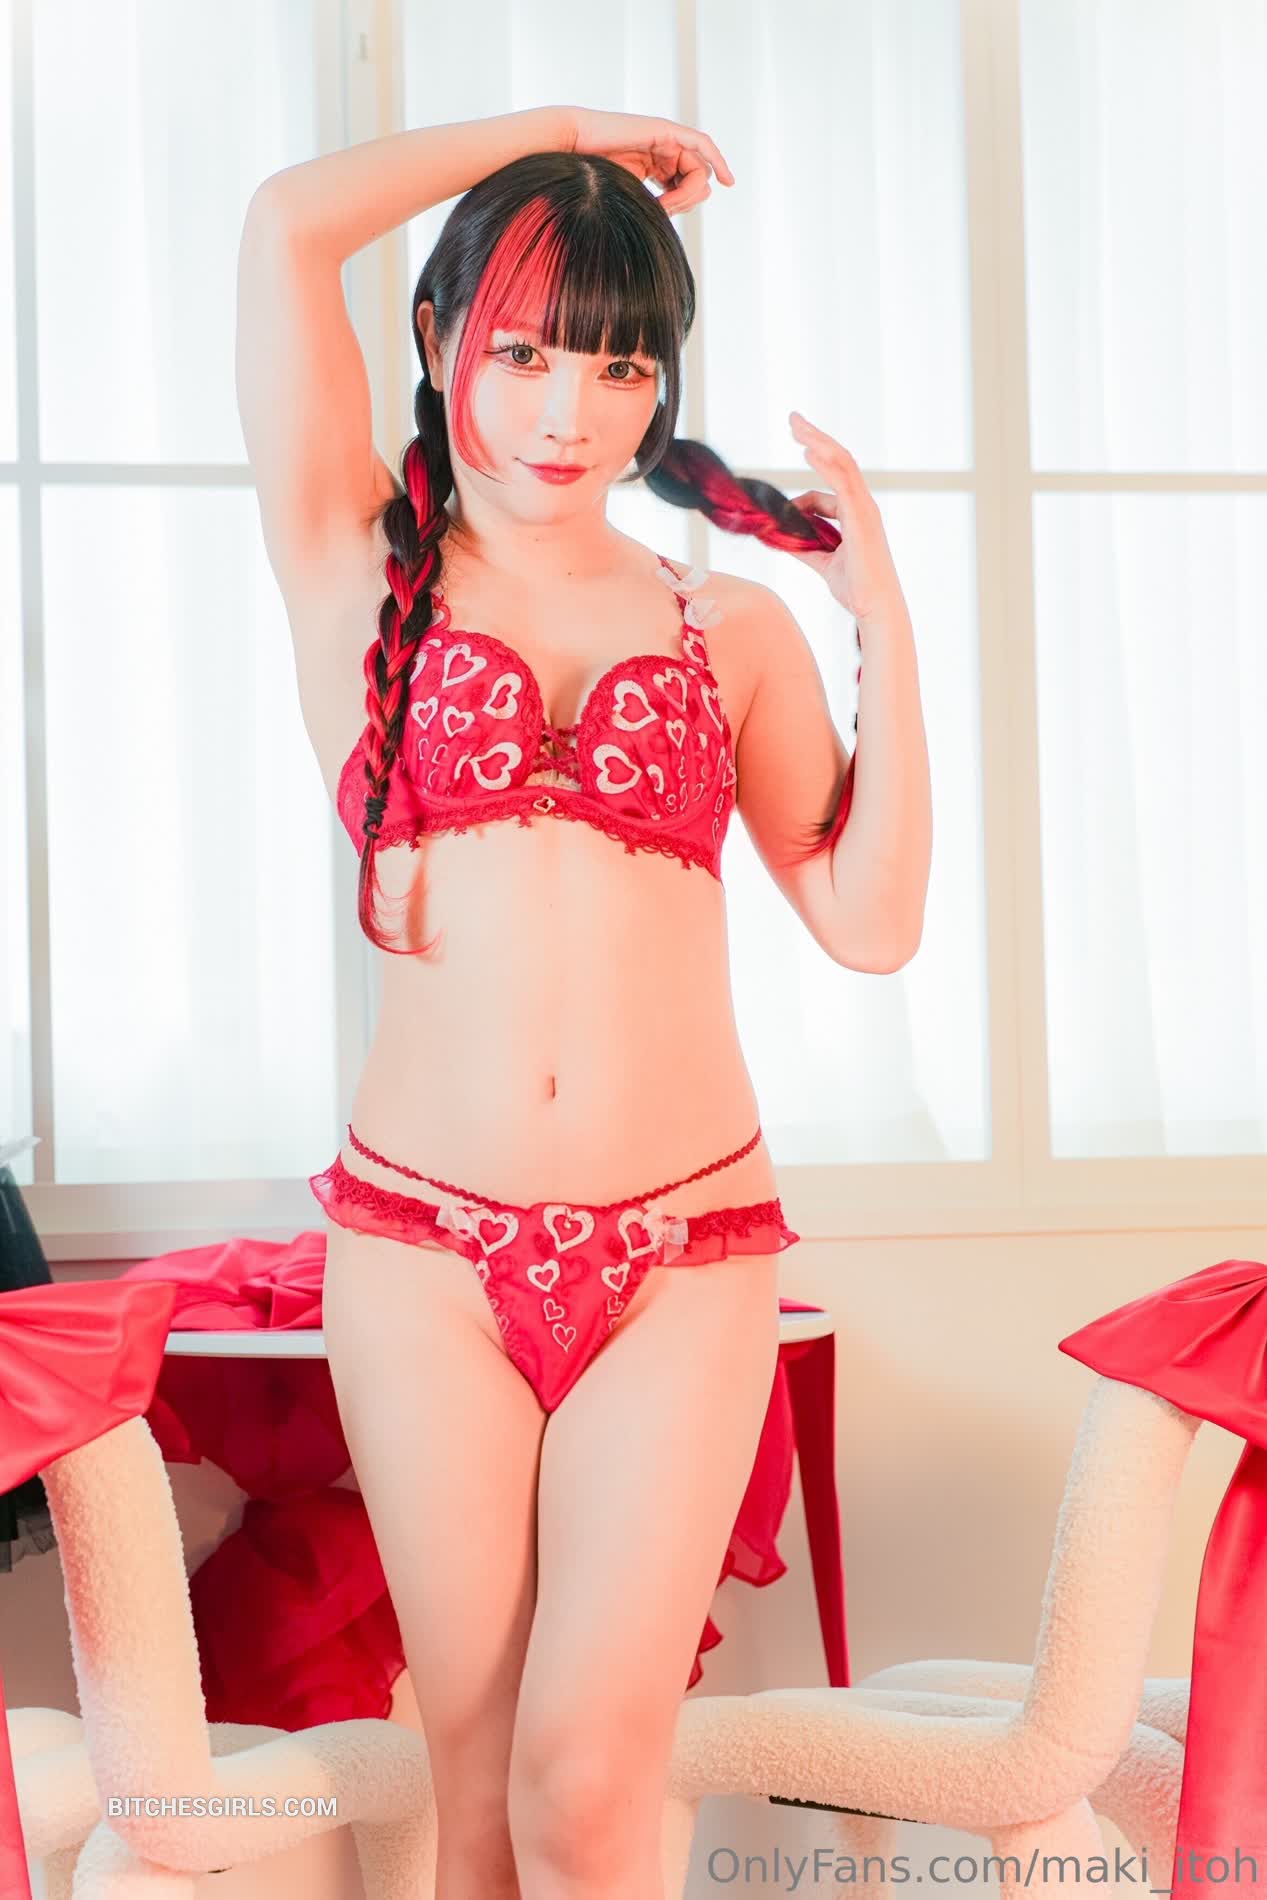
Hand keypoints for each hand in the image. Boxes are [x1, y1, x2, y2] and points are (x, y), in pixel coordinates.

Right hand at [562, 107, 733, 213]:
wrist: (570, 147)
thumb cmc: (590, 176)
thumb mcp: (628, 197)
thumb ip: (651, 207)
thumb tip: (667, 229)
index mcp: (655, 165)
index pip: (686, 187)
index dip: (683, 205)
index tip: (662, 214)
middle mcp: (663, 151)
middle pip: (698, 180)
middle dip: (688, 200)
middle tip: (664, 208)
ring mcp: (665, 139)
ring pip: (700, 169)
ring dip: (688, 192)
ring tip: (665, 201)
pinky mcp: (664, 131)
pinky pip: (702, 145)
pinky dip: (718, 160)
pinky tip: (727, 180)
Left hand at [785, 411, 905, 622]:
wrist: (874, 608)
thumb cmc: (855, 589)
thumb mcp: (822, 562)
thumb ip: (804, 547)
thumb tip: (781, 537)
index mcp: (855, 514)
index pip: (826, 488)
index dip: (801, 493)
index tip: (781, 501)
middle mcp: (862, 505)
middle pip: (838, 460)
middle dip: (815, 437)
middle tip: (793, 418)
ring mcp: (864, 509)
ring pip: (841, 464)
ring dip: (818, 440)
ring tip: (796, 425)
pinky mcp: (862, 518)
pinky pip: (843, 483)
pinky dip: (826, 464)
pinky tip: (809, 450)